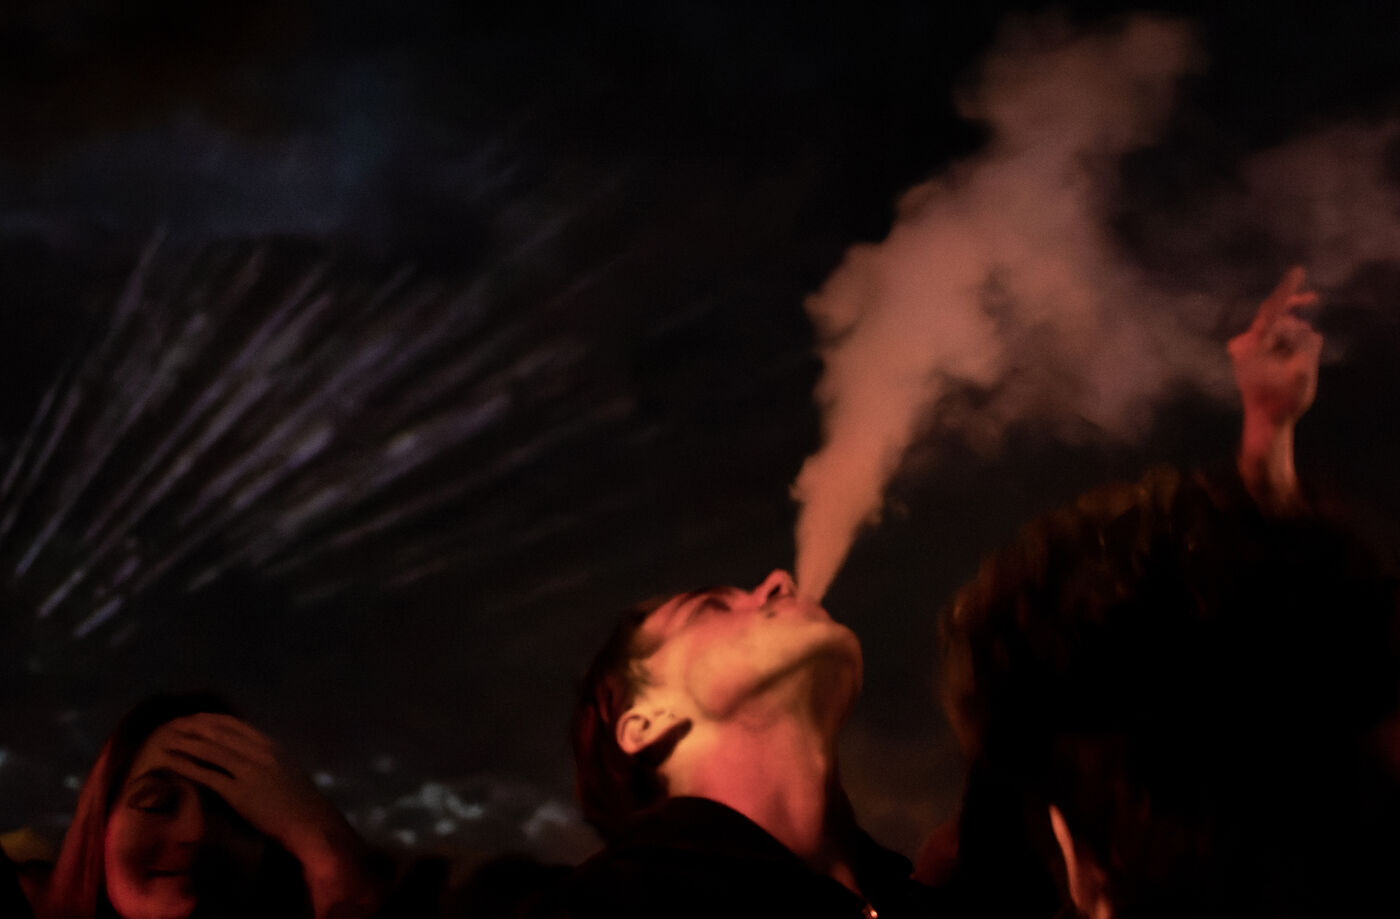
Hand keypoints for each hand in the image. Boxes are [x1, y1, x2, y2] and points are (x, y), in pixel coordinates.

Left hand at [150, 713, 380, 918]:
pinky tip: (171, 762)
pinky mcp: (240, 792)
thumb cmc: (300, 803)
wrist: (311, 823)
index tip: (193, 718)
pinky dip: (186, 765)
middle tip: (172, 724)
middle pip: (219, 732)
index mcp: (272, 746)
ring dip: (185, 742)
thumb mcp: (286, 771)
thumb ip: (267, 761)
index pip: (235, 724)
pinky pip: (207, 774)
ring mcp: (249, 771)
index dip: (210, 719)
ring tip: (164, 739)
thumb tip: (247, 759)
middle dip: (193, 726)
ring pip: (210, 750)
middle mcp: (259, 752)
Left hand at [1228, 266, 1322, 512]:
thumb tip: (1309, 331)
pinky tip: (1293, 362)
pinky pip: (1273, 340)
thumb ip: (1307, 347)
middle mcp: (1244, 344)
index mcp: (1253, 345)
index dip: (1288, 290)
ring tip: (1297, 364)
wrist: (1265, 423)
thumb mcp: (1303, 373)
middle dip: (1297, 325)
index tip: (1298, 270)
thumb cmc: (1282, 401)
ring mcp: (1244, 349)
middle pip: (1278, 319)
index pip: (1272, 310)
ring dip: (1294, 339)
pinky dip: (1288, 344)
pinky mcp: (1248, 355)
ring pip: (1278, 331)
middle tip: (1314, 313)